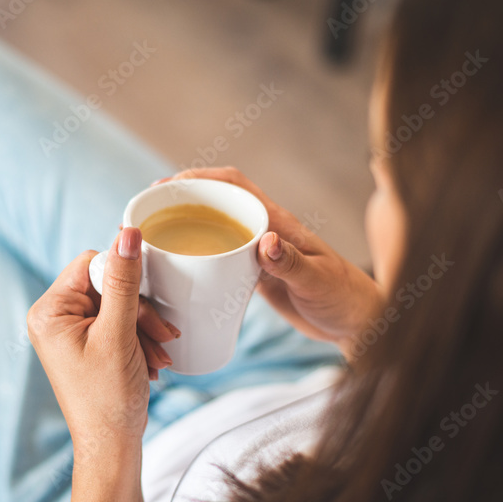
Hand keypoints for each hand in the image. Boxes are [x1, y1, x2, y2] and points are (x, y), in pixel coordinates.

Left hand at [28, 227, 176, 450]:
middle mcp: (55, 318)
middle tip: (162, 337)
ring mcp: (72, 332)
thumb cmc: (108, 398)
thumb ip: (124, 281)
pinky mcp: (89, 345)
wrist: (112, 447)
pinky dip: (141, 340)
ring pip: (120, 304)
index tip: (147, 307)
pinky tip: (152, 362)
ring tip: (159, 356)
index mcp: (49, 311)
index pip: (92, 263)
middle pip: (108, 284)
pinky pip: (121, 323)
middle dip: (141, 311)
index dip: (125, 279)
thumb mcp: (118, 333)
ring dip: (146, 328)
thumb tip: (127, 232)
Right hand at [159, 167, 384, 355]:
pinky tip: (177, 275)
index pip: (233, 184)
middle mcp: (264, 231)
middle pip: (215, 203)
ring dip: (183, 230)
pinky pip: (219, 259)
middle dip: (179, 202)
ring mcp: (257, 254)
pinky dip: (196, 261)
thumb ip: (291, 263)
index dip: (198, 177)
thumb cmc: (345, 298)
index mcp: (277, 222)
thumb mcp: (318, 282)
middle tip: (143, 216)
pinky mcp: (255, 276)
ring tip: (150, 242)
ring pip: (213, 231)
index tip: (166, 186)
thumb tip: (263, 242)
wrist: (358, 323)